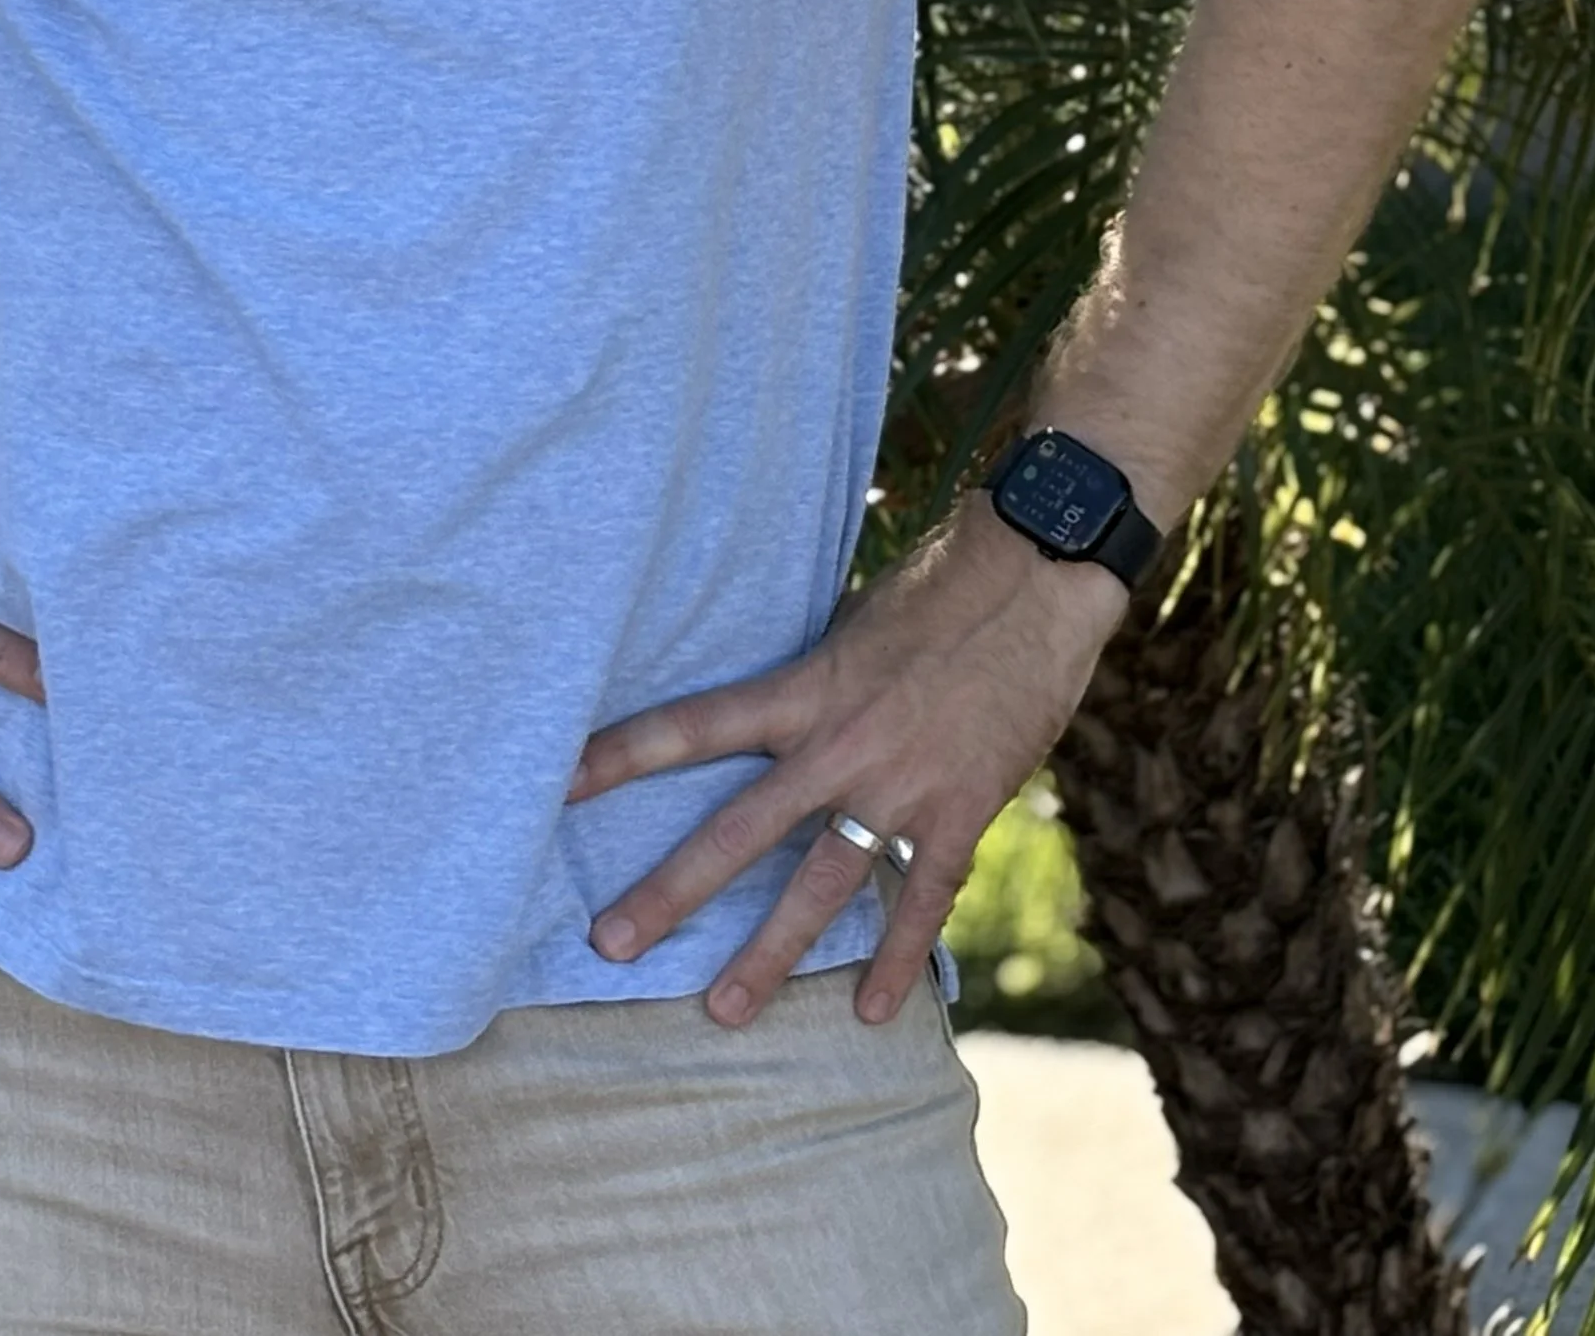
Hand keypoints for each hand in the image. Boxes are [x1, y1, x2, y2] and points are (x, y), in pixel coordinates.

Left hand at [567, 500, 1126, 1027]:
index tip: (559, 785)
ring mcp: (900, 787)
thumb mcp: (849, 625)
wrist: (1035, 583)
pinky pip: (918, 901)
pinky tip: (871, 1011)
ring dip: (770, 953)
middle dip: (671, 891)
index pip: (691, 727)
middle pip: (738, 830)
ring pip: (820, 886)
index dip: (622, 755)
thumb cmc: (937, 590)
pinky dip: (895, 959)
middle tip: (611, 944)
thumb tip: (771, 709)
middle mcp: (838, 745)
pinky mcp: (960, 813)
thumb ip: (807, 679)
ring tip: (723, 1010)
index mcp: (802, 689)